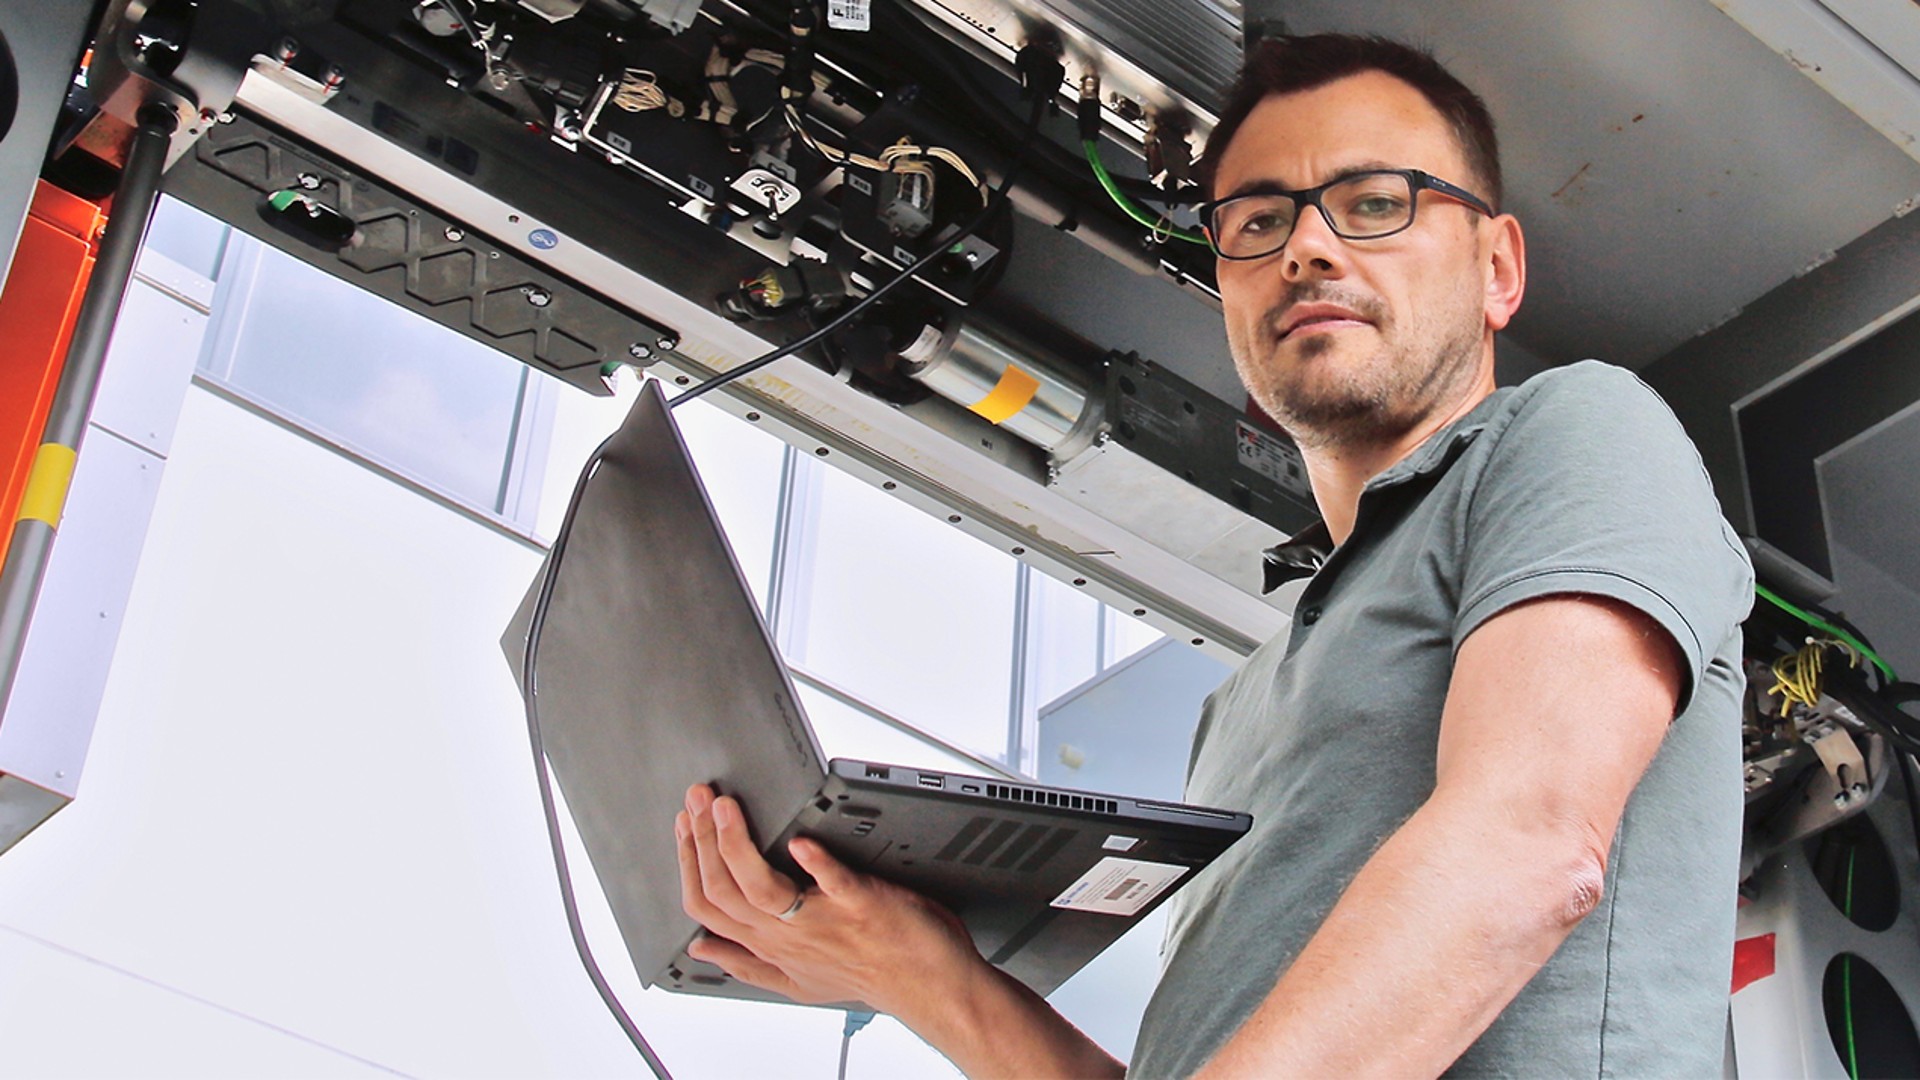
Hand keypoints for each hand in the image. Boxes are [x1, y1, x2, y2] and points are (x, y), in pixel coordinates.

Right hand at [674, 783, 986, 1017]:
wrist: (928, 985)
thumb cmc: (870, 975)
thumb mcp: (796, 982)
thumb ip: (745, 962)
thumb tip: (701, 947)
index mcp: (771, 944)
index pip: (707, 904)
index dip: (688, 862)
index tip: (685, 825)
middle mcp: (788, 934)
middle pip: (723, 890)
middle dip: (702, 840)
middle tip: (698, 799)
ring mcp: (822, 918)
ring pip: (757, 887)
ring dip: (737, 844)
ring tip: (727, 808)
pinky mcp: (860, 902)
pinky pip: (832, 881)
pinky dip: (815, 860)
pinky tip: (800, 839)